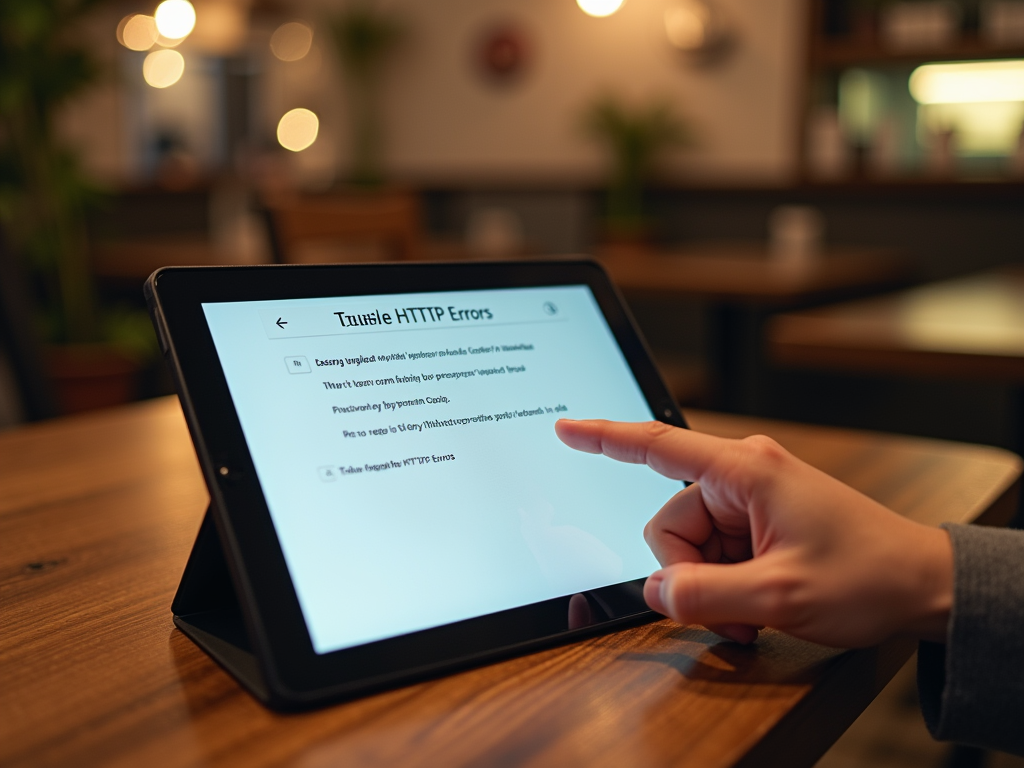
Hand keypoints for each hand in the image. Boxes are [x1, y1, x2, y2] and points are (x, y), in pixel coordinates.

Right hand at [555, 419, 952, 647]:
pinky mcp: (757, 521)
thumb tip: (654, 591)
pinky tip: (755, 606)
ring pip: (689, 547)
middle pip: (670, 524)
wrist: (922, 585)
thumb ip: (705, 595)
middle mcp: (741, 477)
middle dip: (690, 575)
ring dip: (711, 588)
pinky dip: (725, 587)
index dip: (605, 438)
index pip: (658, 446)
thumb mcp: (780, 596)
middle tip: (734, 610)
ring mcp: (749, 499)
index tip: (565, 429)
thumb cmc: (868, 575)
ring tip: (754, 612)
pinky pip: (713, 555)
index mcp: (744, 471)